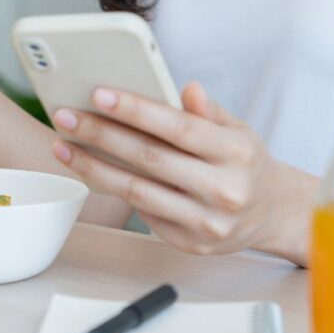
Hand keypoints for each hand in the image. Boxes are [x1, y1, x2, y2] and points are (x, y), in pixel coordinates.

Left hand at [50, 82, 312, 263]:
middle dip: (101, 135)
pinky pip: (142, 213)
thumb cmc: (243, 162)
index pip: (178, 127)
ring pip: (137, 191)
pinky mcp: (189, 243)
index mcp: (236, 153)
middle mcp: (223, 190)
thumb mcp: (238, 130)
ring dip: (93, 167)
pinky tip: (88, 170)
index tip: (99, 94)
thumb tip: (187, 88)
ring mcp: (206, 222)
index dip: (137, 110)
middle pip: (150, 159)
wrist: (270, 213)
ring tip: (63, 145)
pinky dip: (112, 189)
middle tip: (66, 116)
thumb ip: (208, 111)